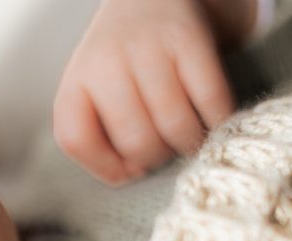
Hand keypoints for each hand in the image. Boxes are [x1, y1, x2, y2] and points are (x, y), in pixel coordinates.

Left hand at [53, 0, 253, 184]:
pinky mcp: (190, 38)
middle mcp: (105, 61)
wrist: (151, 0)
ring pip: (175, 126)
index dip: (105, 166)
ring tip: (188, 136)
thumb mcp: (94, 98)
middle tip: (165, 148)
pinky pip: (211, 100)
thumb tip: (134, 173)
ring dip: (188, 144)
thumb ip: (99, 139)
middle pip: (135, 141)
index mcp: (75, 82)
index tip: (126, 165)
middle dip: (156, 158)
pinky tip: (212, 119)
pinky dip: (216, 121)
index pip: (76, 140)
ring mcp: (148, 47)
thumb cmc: (122, 67)